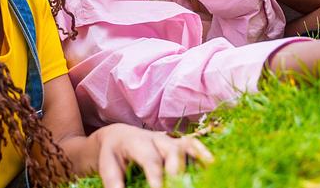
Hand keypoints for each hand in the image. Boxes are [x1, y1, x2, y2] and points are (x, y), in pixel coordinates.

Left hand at [94, 124, 212, 187]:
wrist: (118, 137)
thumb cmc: (113, 155)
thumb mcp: (108, 168)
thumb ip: (115, 184)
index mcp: (136, 142)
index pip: (151, 160)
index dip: (158, 177)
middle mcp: (155, 139)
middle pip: (172, 151)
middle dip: (178, 172)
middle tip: (178, 187)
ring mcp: (169, 140)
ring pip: (186, 146)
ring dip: (197, 160)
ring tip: (206, 176)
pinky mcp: (178, 144)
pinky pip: (193, 145)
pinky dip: (203, 154)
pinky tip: (212, 165)